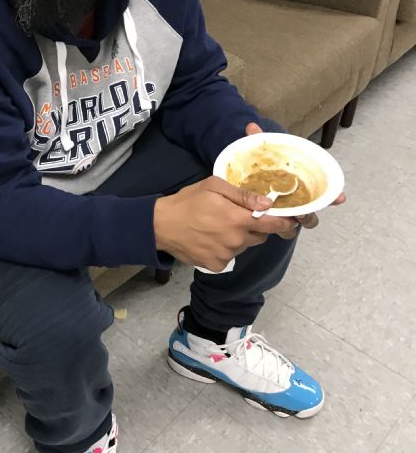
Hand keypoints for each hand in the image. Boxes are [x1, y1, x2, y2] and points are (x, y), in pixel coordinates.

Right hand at [153, 176, 298, 271]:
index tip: (291, 221)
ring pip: (244, 246)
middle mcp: (236, 240)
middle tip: (236, 216)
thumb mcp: (214, 187)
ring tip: (217, 226)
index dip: (284, 223)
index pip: (272, 224)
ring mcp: (226, 255)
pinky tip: (210, 239)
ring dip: (238, 238)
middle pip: (259, 236)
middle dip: (254, 227)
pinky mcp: (216, 265)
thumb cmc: (187, 202)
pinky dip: (225, 249)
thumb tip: (267, 203)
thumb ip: (243, 195)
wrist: (161, 225)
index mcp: (238, 219)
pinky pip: (230, 257)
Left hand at [245, 122, 345, 236]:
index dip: (333, 196)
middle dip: (310, 214)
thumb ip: (258, 143)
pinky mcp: (276, 225)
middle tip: (302, 211)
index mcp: (299, 187)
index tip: (341, 197)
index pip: (322, 193)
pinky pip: (284, 230)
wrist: (243, 190)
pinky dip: (283, 228)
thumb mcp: (261, 158)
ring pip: (297, 224)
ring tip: (288, 218)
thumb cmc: (260, 172)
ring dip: (295, 222)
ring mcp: (287, 216)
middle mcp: (298, 204)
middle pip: (312, 214)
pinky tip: (278, 225)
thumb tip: (251, 125)